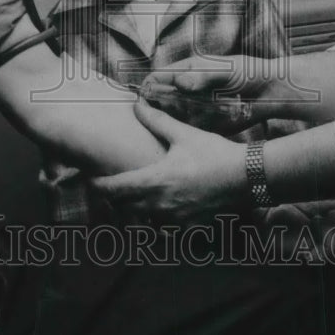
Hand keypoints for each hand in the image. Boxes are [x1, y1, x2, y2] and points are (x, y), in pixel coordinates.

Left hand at [91, 100, 247, 222]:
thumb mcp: (184, 134)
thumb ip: (157, 121)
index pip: (113, 190)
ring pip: (141, 222)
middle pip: (123, 210)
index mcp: (154, 181)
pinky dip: (155, 225)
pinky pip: (162, 231)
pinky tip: (158, 214)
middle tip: (110, 189)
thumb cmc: (214, 153)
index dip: (97, 187)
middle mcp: (159, 205)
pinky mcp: (188, 227)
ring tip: (132, 201)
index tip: (89, 181)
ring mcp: (174, 220)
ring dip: (133, 214)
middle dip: (113, 201)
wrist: (245, 177)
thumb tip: (136, 103)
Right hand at [140, 55, 278, 130]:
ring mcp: (195, 107)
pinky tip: (181, 141)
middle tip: (150, 120)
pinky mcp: (205, 123)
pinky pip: (187, 131)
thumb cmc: (248, 73)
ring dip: (166, 124)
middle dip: (152, 109)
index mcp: (187, 72)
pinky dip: (183, 135)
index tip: (141, 100)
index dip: (146, 88)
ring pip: (170, 117)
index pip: (157, 78)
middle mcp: (187, 90)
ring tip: (163, 132)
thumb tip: (180, 84)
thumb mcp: (225, 70)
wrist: (271, 91)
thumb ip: (203, 76)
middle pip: (159, 100)